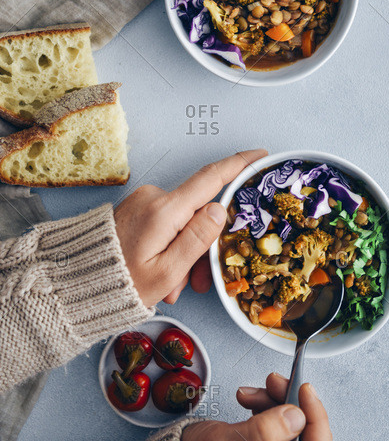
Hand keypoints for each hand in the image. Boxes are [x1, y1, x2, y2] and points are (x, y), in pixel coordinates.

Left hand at [114, 149, 266, 306]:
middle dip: (202, 246)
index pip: (210, 179)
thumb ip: (198, 238)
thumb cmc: (120, 284)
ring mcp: (144, 201)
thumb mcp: (168, 272)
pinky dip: (170, 245)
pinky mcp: (137, 208)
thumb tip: (220, 208)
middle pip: (198, 212)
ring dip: (184, 252)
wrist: (77, 285)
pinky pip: (166, 223)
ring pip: (183, 222)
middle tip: (196, 281)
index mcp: (164, 210)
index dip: (238, 166)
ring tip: (171, 285)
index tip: (259, 155)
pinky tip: (161, 272)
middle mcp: (154, 197)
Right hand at [182, 373, 332, 440]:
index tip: (304, 390)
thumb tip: (295, 416)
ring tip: (252, 394)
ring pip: (292, 425)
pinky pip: (279, 422)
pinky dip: (267, 405)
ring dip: (275, 401)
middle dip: (290, 403)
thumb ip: (262, 433)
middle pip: (305, 436)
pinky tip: (251, 400)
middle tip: (275, 382)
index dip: (316, 420)